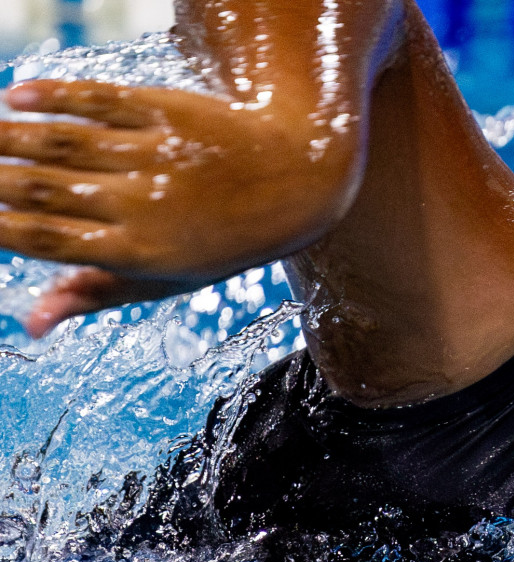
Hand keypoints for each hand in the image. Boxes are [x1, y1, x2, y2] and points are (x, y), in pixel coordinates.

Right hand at [0, 79, 363, 336]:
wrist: (296, 183)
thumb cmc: (220, 241)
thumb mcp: (166, 280)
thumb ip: (94, 293)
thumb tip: (29, 324)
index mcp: (138, 253)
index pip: (45, 241)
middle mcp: (143, 205)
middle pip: (43, 189)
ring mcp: (154, 156)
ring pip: (62, 142)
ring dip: (7, 135)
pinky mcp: (165, 113)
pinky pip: (98, 101)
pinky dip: (52, 96)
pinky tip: (15, 96)